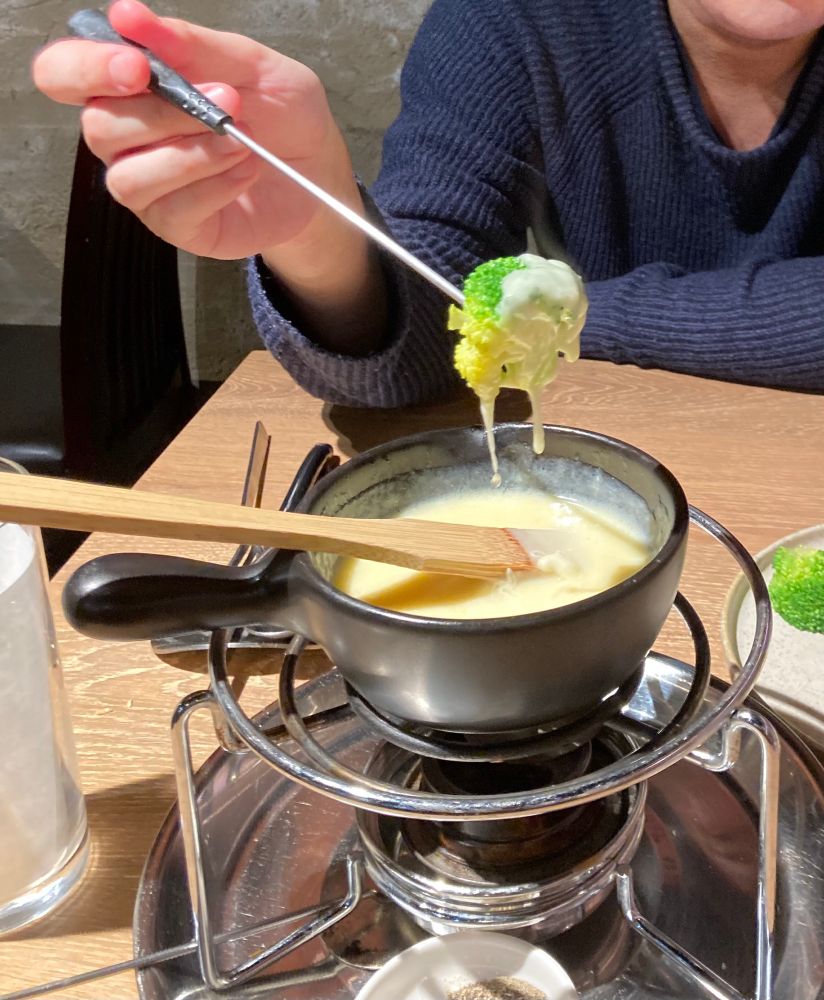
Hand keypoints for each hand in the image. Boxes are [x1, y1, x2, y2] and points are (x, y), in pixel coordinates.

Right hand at [32, 0, 360, 260]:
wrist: (317, 167)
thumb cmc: (279, 113)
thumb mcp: (250, 64)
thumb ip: (192, 44)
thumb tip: (131, 16)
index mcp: (128, 85)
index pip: (62, 73)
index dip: (85, 68)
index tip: (136, 64)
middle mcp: (126, 138)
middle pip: (99, 127)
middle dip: (164, 112)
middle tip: (225, 98)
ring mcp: (147, 186)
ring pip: (130, 177)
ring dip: (191, 154)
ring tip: (241, 139)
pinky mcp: (175, 224)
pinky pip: (172, 209)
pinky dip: (214, 184)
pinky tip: (246, 169)